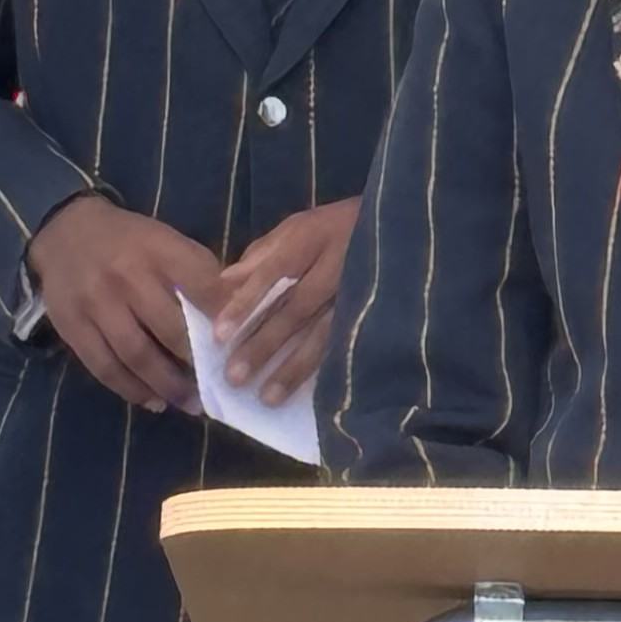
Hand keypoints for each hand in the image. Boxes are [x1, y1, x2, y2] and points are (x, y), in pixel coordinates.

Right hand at [26, 197, 224, 414]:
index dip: (225, 320)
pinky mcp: (72, 326)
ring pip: (137, 355)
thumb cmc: (130, 242)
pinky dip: (132, 389)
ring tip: (191, 404)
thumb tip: (235, 315)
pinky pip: (105, 367)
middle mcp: (127, 276)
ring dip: (168, 386)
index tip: (242, 348)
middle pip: (171, 328)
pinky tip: (154, 401)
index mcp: (159, 249)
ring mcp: (96, 303)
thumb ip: (198, 273)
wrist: (66, 231)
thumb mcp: (167, 240)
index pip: (202, 287)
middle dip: (198, 363)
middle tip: (219, 387)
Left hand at [215, 197, 361, 404]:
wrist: (400, 224)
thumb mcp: (298, 226)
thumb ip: (262, 254)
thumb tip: (224, 282)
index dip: (246, 303)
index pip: (273, 272)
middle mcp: (337, 264)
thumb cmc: (336, 227)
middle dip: (264, 344)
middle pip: (297, 309)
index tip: (220, 335)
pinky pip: (348, 344)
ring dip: (294, 368)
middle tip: (234, 377)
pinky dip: (327, 370)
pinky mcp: (376, 311)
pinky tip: (310, 394)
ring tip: (267, 397)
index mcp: (313, 237)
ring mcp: (361, 290)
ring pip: (325, 334)